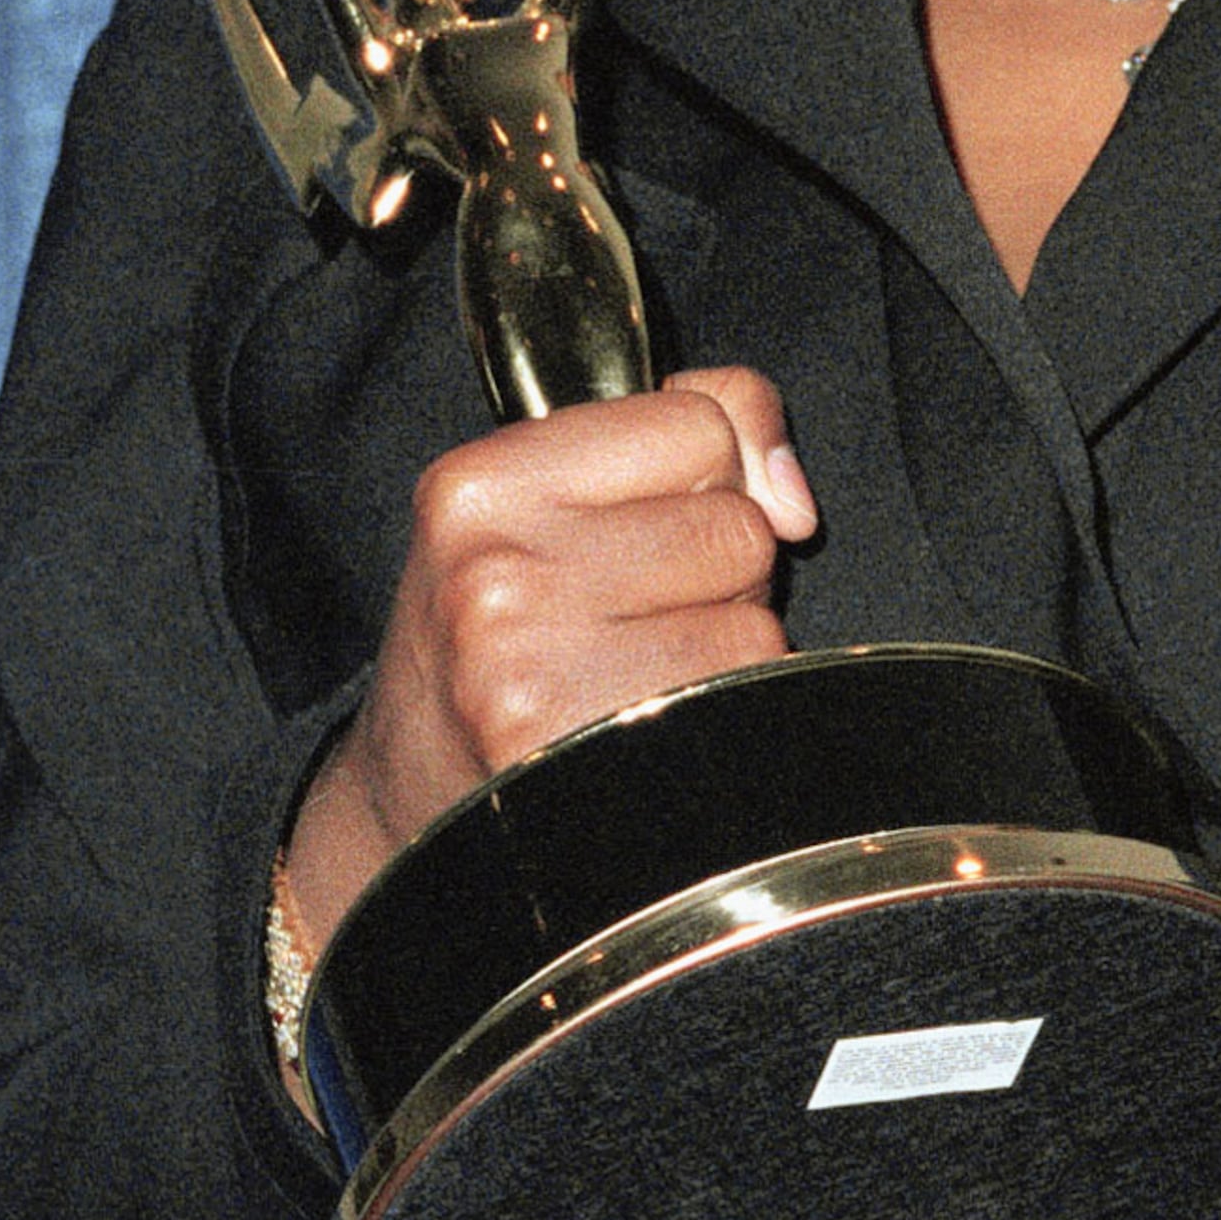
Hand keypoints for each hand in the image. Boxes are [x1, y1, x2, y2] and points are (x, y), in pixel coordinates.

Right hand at [280, 365, 815, 954]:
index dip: (700, 475)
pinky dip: (723, 716)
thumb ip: (701, 428)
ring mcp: (535, 680)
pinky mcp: (589, 763)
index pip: (700, 425)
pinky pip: (745, 704)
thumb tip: (794, 504)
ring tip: (635, 671)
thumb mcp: (548, 498)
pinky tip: (649, 726)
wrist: (426, 795)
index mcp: (479, 486)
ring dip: (723, 651)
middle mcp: (495, 576)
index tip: (638, 522)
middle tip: (629, 615)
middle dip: (715, 570)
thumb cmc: (506, 631)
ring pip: (755, 626)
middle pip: (738, 529)